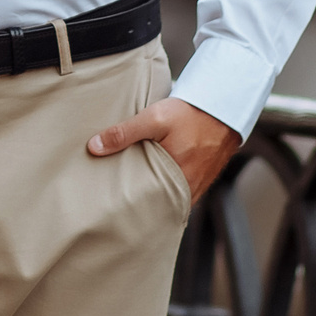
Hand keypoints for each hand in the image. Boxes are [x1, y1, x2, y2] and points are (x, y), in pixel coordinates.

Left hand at [88, 97, 240, 199]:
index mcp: (176, 178)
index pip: (147, 204)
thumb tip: (94, 147)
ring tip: (131, 195)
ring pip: (169, 200)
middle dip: (139, 206)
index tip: (110, 206)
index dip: (129, 207)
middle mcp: (188, 188)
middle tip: (116, 204)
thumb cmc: (189, 114)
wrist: (221, 108)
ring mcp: (196, 186)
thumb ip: (124, 133)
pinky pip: (179, 193)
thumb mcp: (153, 118)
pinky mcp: (200, 180)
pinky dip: (166, 191)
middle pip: (158, 205)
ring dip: (153, 198)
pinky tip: (153, 185)